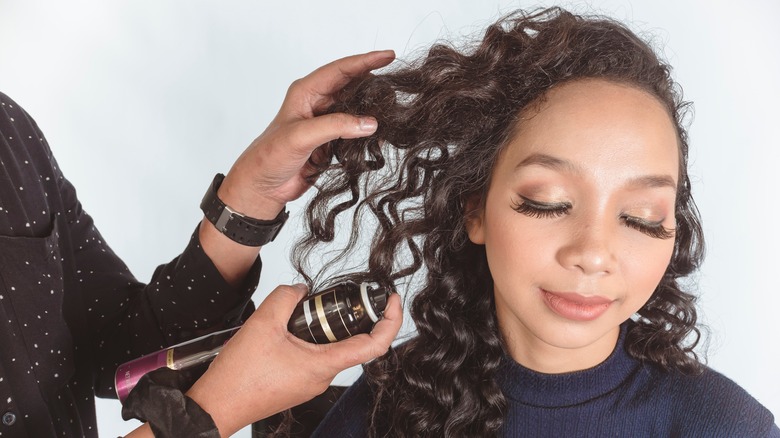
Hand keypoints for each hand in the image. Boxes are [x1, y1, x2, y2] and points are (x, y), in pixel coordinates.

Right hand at [185, 283, 402, 436]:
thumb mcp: (264, 322)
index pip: (374, 345)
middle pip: (352, 343)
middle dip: (350, 317)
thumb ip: (287, 297)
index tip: (392, 302)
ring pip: (330, 349)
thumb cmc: (238, 376)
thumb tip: (300, 290)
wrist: (216, 406)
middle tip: (339, 298)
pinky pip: (313, 357)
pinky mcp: (296, 384)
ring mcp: (309, 383)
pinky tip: (288, 329)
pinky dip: (310, 339)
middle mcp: (322, 377)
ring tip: (305, 311)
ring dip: (325, 328)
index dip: (391, 321)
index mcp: (323, 365)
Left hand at [218, 50, 394, 219]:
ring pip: (356, 109)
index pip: (341, 70)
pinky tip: (381, 135)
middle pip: (352, 86)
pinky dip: (368, 133)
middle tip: (397, 84)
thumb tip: (370, 123)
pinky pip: (355, 132)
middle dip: (374, 83)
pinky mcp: (331, 142)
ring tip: (393, 109)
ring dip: (372, 110)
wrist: (262, 186)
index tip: (389, 56)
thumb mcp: (301, 136)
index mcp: (306, 92)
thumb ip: (335, 126)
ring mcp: (325, 122)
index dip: (365, 61)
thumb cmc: (269, 156)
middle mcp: (317, 103)